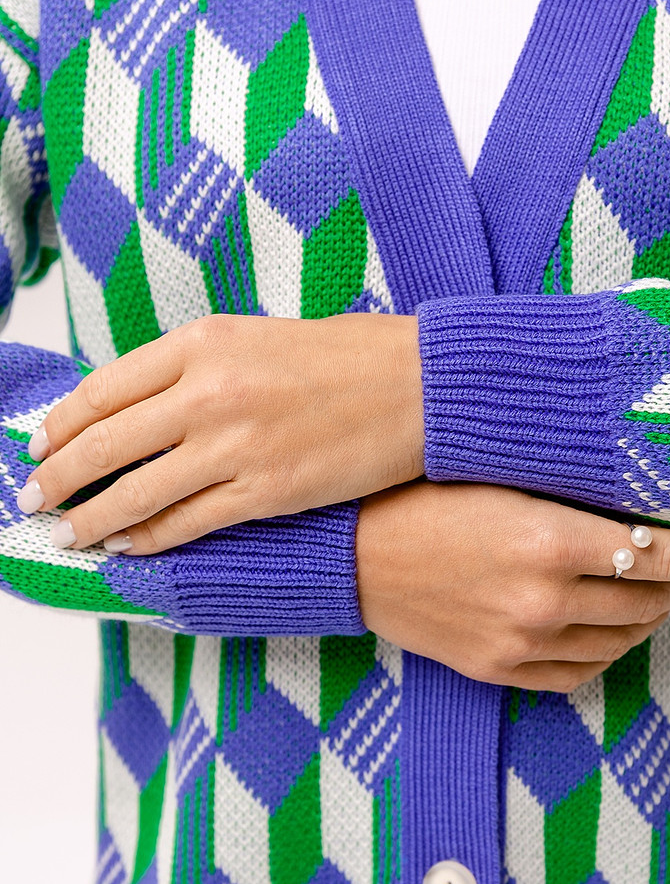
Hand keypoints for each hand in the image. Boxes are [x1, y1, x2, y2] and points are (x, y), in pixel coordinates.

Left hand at [17, 314, 423, 552]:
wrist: (417, 387)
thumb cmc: (345, 359)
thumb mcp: (254, 337)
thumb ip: (193, 367)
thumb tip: (137, 407)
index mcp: (202, 342)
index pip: (102, 389)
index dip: (60, 425)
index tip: (40, 445)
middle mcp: (208, 392)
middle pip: (104, 442)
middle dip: (57, 476)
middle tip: (33, 498)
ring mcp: (234, 446)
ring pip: (136, 492)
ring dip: (91, 518)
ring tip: (66, 534)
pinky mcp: (265, 493)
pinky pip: (187, 523)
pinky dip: (148, 538)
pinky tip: (126, 546)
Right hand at [356, 482, 669, 690]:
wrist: (349, 553)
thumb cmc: (418, 498)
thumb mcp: (498, 475)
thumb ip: (571, 493)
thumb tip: (638, 501)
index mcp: (549, 540)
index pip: (661, 553)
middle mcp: (542, 599)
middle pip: (648, 599)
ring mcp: (519, 642)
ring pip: (619, 639)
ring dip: (649, 616)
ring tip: (656, 594)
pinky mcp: (496, 670)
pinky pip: (577, 674)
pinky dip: (607, 653)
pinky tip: (610, 630)